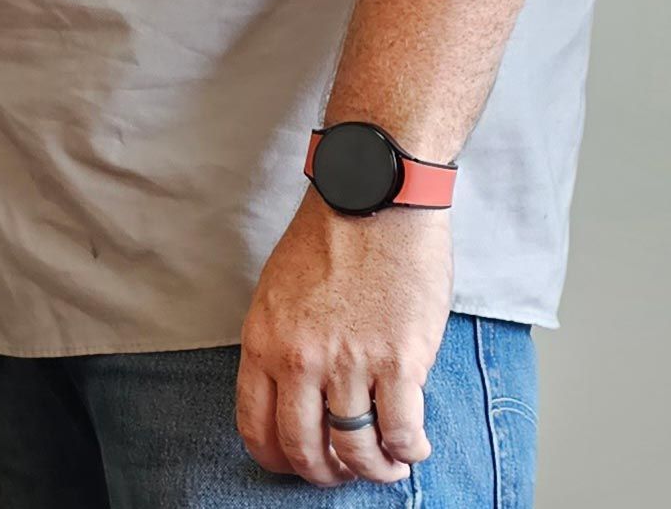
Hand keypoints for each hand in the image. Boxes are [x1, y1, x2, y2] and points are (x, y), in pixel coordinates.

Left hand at [235, 191, 452, 487]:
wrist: (374, 196)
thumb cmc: (330, 237)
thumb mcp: (279, 290)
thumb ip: (282, 345)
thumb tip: (296, 397)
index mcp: (263, 340)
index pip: (256, 428)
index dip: (279, 460)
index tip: (299, 464)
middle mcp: (300, 358)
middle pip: (303, 451)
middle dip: (325, 474)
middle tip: (344, 470)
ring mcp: (349, 363)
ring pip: (355, 452)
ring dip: (374, 469)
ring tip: (387, 463)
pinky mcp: (398, 361)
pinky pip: (402, 434)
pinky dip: (409, 452)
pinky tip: (413, 446)